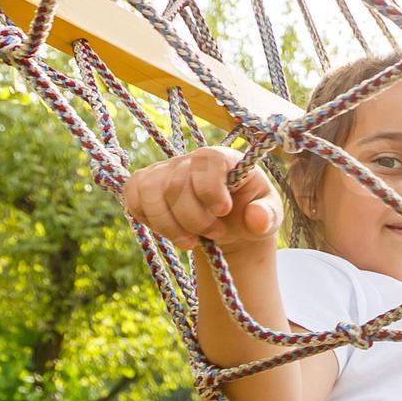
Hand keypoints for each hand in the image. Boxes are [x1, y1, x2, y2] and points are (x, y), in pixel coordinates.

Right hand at [122, 147, 280, 251]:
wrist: (229, 225)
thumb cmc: (249, 213)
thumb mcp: (269, 215)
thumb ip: (267, 215)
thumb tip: (257, 219)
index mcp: (223, 158)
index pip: (208, 160)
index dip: (211, 188)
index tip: (223, 211)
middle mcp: (190, 159)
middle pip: (178, 185)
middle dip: (195, 219)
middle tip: (216, 235)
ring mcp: (165, 170)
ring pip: (151, 192)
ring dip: (168, 225)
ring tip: (190, 242)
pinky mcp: (145, 184)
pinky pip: (132, 197)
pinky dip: (147, 219)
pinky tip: (169, 231)